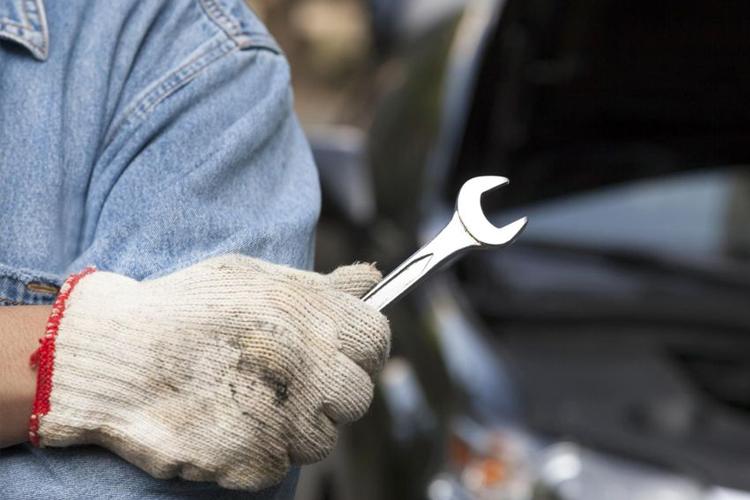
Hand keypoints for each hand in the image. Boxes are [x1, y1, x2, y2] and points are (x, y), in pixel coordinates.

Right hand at [30, 255, 389, 489]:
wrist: (117, 354)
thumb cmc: (185, 308)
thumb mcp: (253, 276)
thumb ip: (320, 286)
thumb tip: (371, 280)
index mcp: (311, 316)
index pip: (376, 341)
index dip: (362, 349)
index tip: (340, 354)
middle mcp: (307, 366)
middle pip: (357, 396)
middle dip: (330, 391)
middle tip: (290, 381)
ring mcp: (283, 417)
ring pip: (322, 438)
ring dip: (295, 426)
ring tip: (249, 400)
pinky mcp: (255, 459)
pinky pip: (280, 465)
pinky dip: (259, 452)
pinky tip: (227, 423)